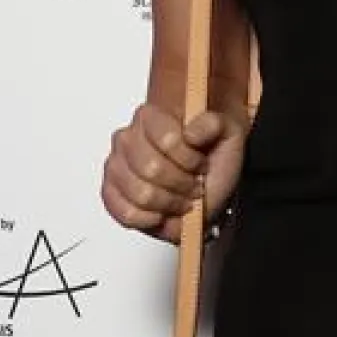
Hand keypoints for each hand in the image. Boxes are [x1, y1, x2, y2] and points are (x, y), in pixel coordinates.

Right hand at [101, 103, 247, 242]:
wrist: (206, 176)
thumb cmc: (211, 153)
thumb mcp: (226, 132)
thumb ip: (213, 124)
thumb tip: (191, 133)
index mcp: (150, 116)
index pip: (167, 140)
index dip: (190, 160)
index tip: (202, 166)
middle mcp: (127, 138)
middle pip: (152, 169)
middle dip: (181, 184)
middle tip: (195, 186)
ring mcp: (115, 167)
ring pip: (140, 194)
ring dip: (169, 203)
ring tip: (182, 199)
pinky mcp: (111, 194)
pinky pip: (124, 214)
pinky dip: (149, 220)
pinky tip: (163, 214)